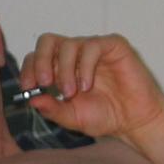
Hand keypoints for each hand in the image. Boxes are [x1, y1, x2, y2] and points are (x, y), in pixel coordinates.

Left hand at [18, 33, 163, 143]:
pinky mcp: (113, 46)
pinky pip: (92, 46)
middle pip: (47, 42)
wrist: (134, 121)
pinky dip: (85, 66)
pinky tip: (87, 85)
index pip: (37, 57)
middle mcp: (75, 54)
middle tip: (44, 81)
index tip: (29, 88)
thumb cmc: (105, 116)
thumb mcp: (72, 117)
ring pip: (69, 44)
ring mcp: (93, 48)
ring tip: (71, 92)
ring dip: (65, 70)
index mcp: (61, 68)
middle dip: (41, 60)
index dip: (29, 69)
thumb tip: (32, 100)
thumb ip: (52, 109)